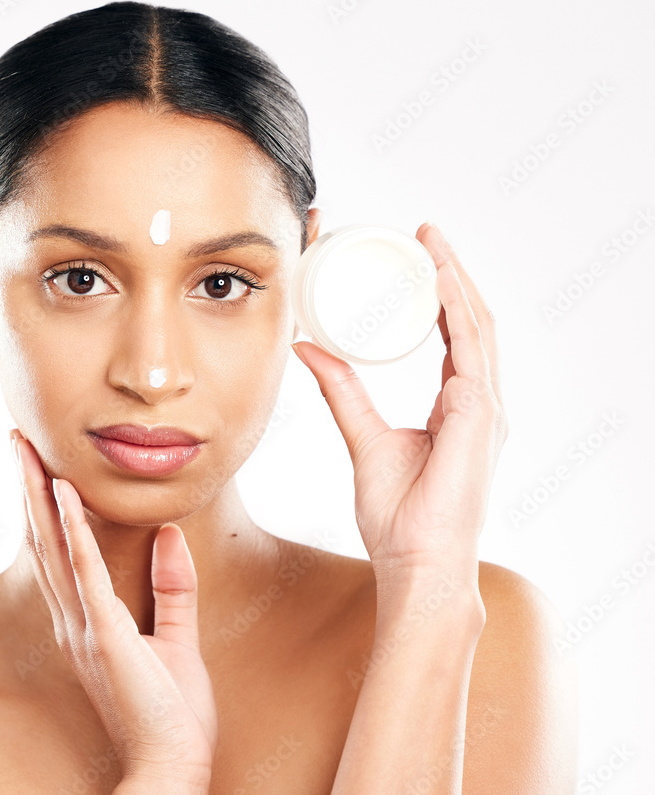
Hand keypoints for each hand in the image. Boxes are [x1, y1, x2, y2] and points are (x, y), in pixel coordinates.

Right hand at [11, 429, 217, 788]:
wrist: (172, 771)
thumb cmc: (173, 717)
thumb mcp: (177, 640)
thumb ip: (173, 587)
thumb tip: (169, 534)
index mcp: (88, 623)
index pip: (60, 553)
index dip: (45, 507)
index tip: (39, 465)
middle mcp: (74, 621)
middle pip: (43, 541)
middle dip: (29, 488)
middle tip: (15, 440)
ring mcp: (84, 628)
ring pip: (53, 549)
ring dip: (38, 496)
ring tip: (25, 451)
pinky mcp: (105, 636)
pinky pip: (86, 574)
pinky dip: (73, 532)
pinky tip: (64, 495)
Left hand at [291, 222, 507, 581]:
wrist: (415, 561)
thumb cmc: (398, 516)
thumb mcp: (363, 438)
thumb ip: (341, 391)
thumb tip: (309, 348)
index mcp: (458, 406)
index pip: (455, 334)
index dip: (440, 293)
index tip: (416, 256)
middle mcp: (479, 402)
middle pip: (471, 320)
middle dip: (450, 272)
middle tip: (424, 232)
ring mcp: (486, 408)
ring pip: (477, 325)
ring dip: (455, 278)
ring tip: (430, 240)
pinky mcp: (480, 416)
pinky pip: (472, 350)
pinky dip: (458, 309)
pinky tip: (441, 278)